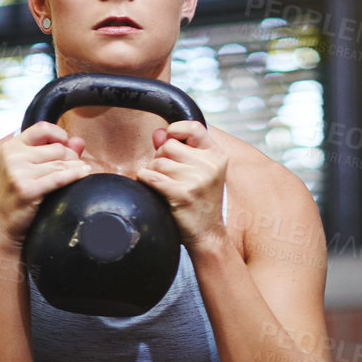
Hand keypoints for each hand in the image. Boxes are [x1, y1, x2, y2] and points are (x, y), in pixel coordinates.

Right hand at [0, 121, 91, 249]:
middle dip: (70, 158)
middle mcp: (12, 157)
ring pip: (61, 164)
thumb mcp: (30, 171)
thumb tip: (78, 141)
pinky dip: (74, 175)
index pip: (42, 128)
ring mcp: (17, 173)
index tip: (66, 145)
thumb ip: (53, 153)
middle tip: (73, 169)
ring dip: (75, 169)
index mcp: (11, 148)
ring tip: (80, 174)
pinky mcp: (26, 189)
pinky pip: (59, 178)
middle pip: (57, 148)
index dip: (59, 134)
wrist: (5, 230)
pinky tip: (83, 174)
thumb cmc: (18, 200)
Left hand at [138, 120, 229, 254]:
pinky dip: (145, 180)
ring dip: (153, 172)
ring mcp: (198, 179)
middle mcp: (210, 165)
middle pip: (168, 146)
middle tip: (167, 175)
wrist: (207, 233)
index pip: (194, 127)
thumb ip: (179, 149)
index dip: (176, 130)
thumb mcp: (198, 172)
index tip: (169, 140)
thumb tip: (158, 133)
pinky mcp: (183, 194)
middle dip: (160, 158)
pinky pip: (151, 177)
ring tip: (164, 186)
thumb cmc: (200, 201)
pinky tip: (151, 188)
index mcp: (217, 155)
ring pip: (157, 163)